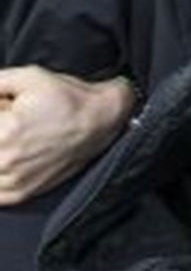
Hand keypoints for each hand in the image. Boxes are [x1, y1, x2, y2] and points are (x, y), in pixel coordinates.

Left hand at [0, 67, 134, 204]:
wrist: (100, 121)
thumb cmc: (67, 98)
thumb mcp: (28, 77)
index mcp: (3, 131)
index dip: (0, 112)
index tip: (6, 111)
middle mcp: (5, 161)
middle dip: (0, 128)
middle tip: (10, 120)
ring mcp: (12, 181)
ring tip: (13, 137)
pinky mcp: (20, 194)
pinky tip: (9, 156)